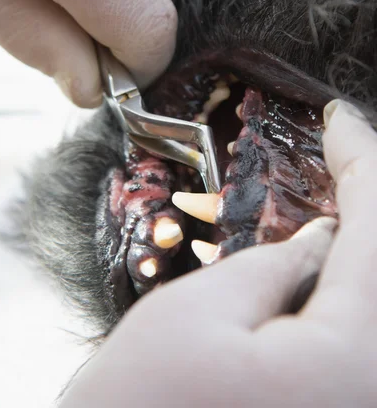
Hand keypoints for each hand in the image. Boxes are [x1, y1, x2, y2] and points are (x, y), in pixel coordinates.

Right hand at [60, 99, 376, 406]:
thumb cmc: (141, 407)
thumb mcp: (202, 312)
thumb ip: (276, 264)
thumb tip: (323, 237)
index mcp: (356, 361)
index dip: (361, 158)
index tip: (339, 116)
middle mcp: (374, 387)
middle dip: (369, 194)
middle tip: (342, 151)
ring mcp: (359, 397)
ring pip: (374, 289)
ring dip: (359, 237)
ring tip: (334, 193)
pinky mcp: (341, 404)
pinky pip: (362, 327)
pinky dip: (350, 280)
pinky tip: (326, 256)